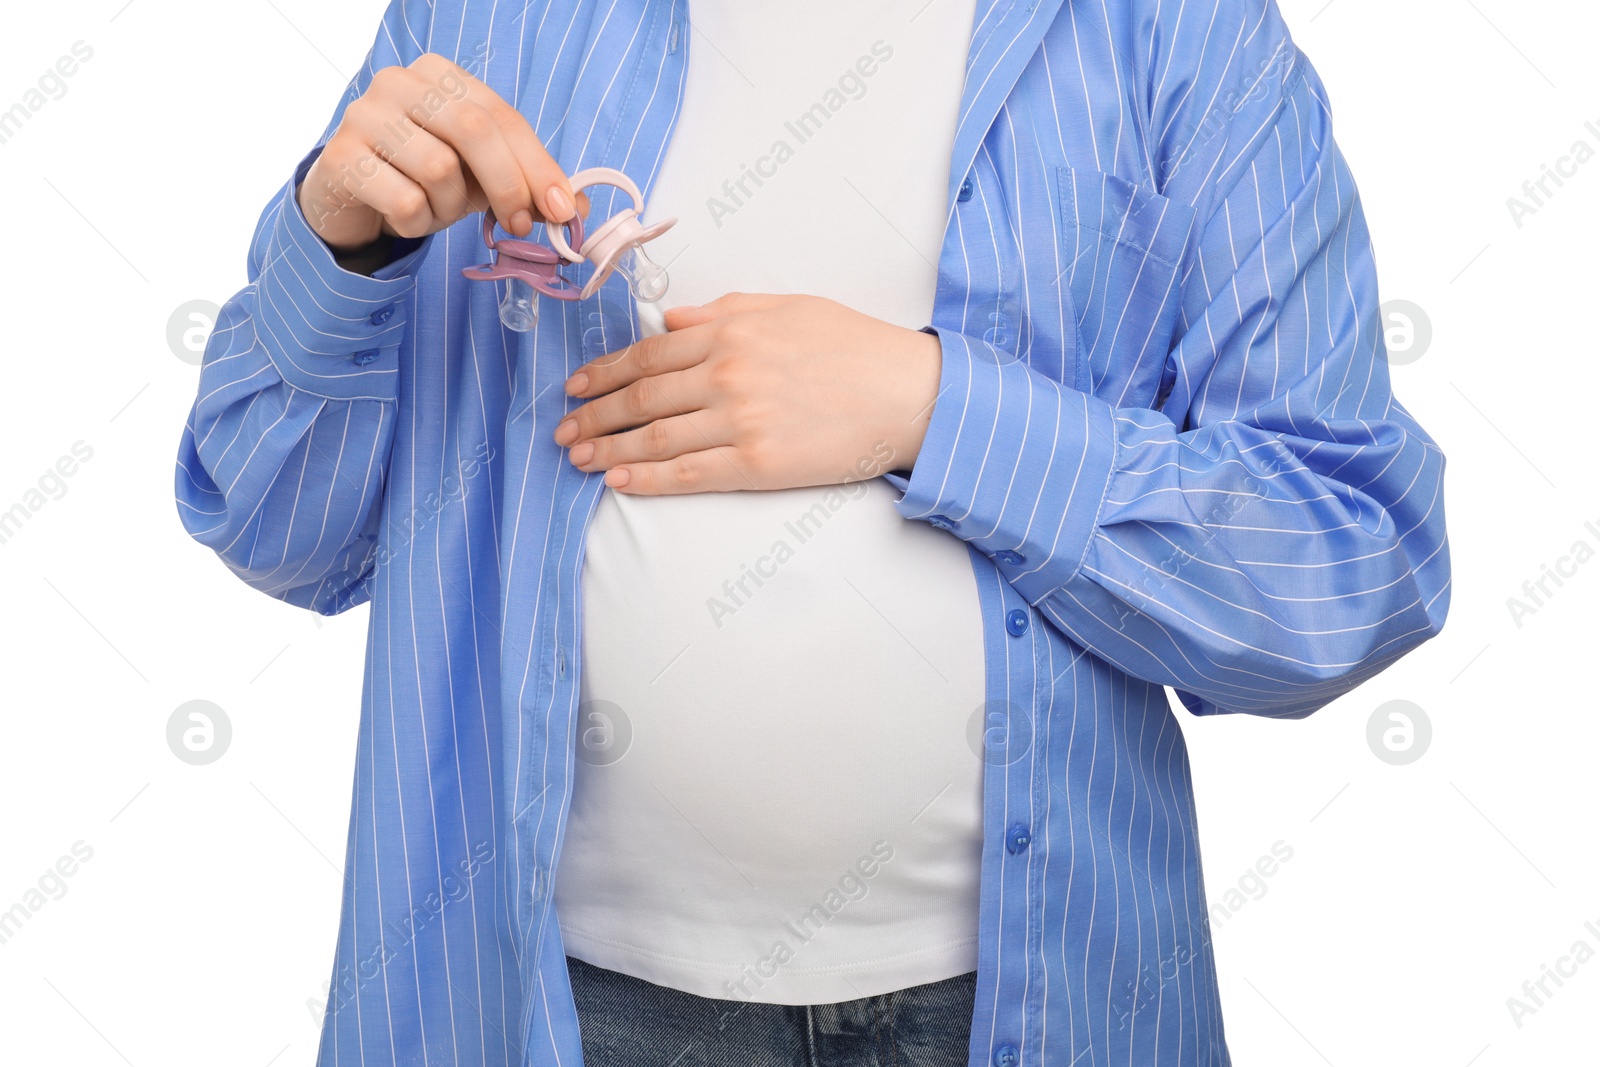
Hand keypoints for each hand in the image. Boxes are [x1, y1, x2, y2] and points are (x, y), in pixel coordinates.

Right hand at [297, 53, 589, 251]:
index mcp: (438, 75)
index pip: (502, 115)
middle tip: (519, 225)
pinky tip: (407, 217)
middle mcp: (397, 82)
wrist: (349, 197)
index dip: (537, 165)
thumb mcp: (479, 177)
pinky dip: (418, 222)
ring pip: (438, 169)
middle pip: (473, 130)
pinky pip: (405, 200)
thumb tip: (576, 210)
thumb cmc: (420, 178)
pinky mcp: (340, 158)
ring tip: (438, 210)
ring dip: (451, 207)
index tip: (562, 209)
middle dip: (508, 186)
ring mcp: (364, 116)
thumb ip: (525, 185)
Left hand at [553, 293, 943, 493]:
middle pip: (641, 397)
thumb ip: (723, 311)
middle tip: (564, 430)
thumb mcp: (786, 307)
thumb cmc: (854, 346)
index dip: (606, 373)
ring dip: (609, 450)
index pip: (648, 353)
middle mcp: (725, 373)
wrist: (907, 393)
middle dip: (595, 415)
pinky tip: (619, 483)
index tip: (577, 386)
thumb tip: (672, 318)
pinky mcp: (757, 463)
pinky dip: (647, 480)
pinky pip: (688, 474)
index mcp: (729, 331)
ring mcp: (739, 421)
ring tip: (578, 459)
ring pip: (654, 438)